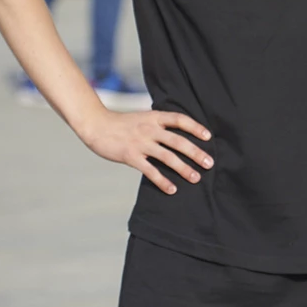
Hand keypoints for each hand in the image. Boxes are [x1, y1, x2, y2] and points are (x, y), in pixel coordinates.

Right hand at [78, 108, 212, 195]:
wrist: (96, 125)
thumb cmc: (122, 124)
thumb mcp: (143, 118)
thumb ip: (158, 125)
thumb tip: (178, 135)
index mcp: (155, 118)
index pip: (180, 120)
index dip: (196, 127)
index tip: (208, 137)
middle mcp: (150, 129)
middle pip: (178, 141)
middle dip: (196, 153)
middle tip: (210, 163)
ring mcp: (141, 143)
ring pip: (168, 157)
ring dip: (184, 168)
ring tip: (196, 178)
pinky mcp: (131, 156)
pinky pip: (150, 171)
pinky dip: (162, 181)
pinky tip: (172, 189)